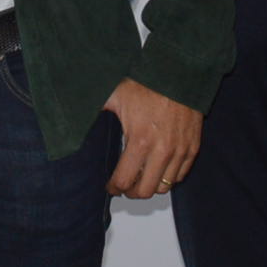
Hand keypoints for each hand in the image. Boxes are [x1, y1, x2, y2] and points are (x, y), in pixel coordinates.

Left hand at [103, 78, 202, 199]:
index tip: (111, 186)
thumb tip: (73, 115)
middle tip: (126, 185)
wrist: (179, 73)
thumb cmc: (148, 84)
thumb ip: (96, 108)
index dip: (114, 188)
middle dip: (132, 192)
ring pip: (164, 187)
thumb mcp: (116, 95)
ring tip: (142, 177)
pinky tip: (159, 168)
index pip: (124, 181)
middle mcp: (162, 151)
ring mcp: (179, 151)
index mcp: (140, 141)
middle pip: (145, 191)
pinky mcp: (192, 148)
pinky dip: (169, 177)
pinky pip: (180, 176)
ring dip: (151, 186)